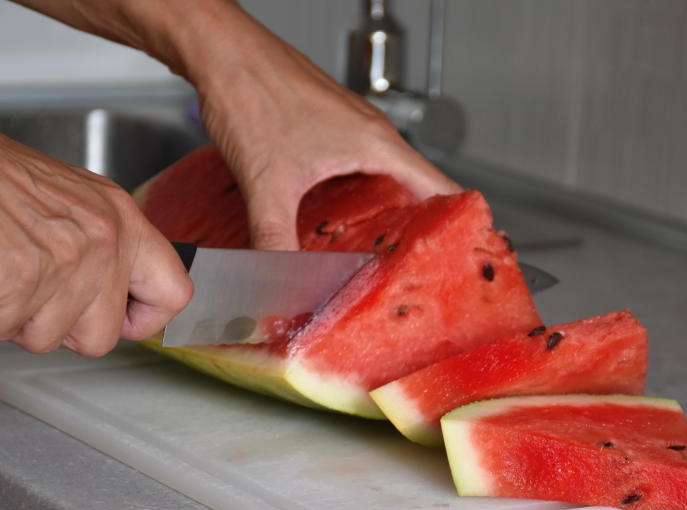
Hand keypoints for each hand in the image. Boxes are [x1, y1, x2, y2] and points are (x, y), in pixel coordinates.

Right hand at [0, 85, 191, 355]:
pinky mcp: (23, 276)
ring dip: (12, 319)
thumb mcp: (70, 204)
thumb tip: (114, 299)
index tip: (118, 320)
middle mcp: (105, 237)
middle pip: (104, 335)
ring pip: (49, 339)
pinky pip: (4, 329)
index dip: (143, 321)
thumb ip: (102, 250)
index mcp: (122, 218)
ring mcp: (68, 257)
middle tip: (30, 297)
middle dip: (60, 329)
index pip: (174, 293)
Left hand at [9, 0, 461, 250]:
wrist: (223, 52)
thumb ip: (274, 239)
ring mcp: (352, 130)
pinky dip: (359, 199)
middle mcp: (372, 135)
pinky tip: (339, 221)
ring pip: (386, 180)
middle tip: (417, 268)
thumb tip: (278, 280)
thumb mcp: (268, 183)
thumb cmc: (252, 90)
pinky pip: (360, 171)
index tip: (464, 255)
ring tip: (383, 253)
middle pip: (417, 190)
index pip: (441, 189)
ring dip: (387, 215)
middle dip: (419, 231)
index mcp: (377, 144)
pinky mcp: (330, 129)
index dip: (457, 225)